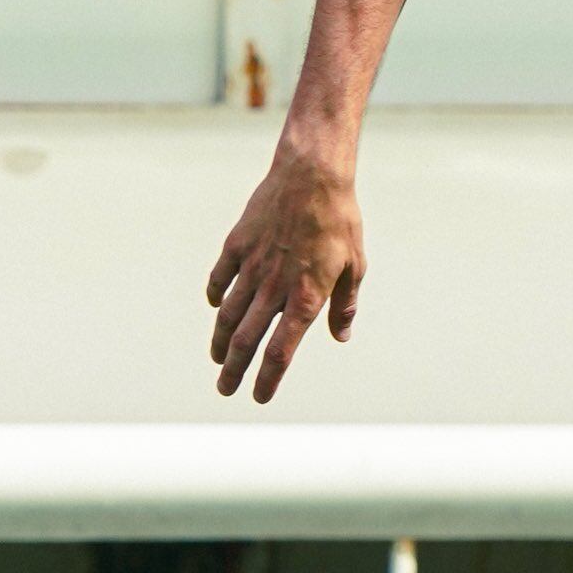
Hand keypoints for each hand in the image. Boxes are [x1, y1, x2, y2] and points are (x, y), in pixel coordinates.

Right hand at [207, 140, 363, 402]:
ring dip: (221, 342)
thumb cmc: (340, 220)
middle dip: (235, 370)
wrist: (312, 175)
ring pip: (228, 314)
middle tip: (225, 390)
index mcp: (305, 297)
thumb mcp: (355, 265)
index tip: (259, 397)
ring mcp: (252, 266)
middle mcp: (274, 287)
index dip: (268, 379)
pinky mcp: (238, 244)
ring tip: (218, 359)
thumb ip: (345, 304)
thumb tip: (341, 336)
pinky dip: (216, 296)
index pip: (281, 352)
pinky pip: (220, 277)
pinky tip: (216, 307)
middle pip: (248, 341)